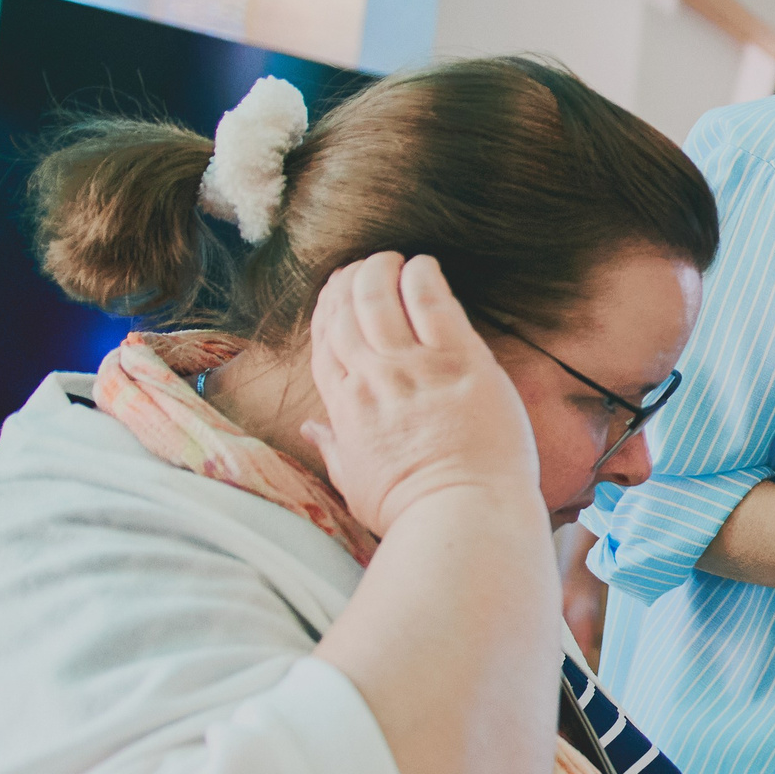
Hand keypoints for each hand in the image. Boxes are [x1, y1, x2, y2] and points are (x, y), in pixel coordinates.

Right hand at [302, 253, 540, 535]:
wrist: (464, 516)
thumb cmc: (414, 510)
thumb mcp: (357, 485)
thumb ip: (333, 449)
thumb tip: (309, 431)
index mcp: (346, 409)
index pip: (326, 342)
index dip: (328, 309)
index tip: (336, 291)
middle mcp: (373, 381)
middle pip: (349, 313)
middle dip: (351, 281)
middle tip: (365, 265)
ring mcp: (415, 369)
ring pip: (383, 300)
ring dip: (382, 270)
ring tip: (390, 257)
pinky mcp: (461, 362)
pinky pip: (433, 304)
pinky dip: (423, 277)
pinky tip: (423, 264)